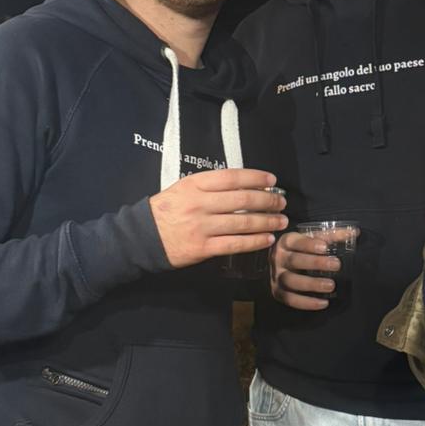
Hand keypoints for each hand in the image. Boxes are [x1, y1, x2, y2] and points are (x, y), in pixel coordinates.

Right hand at [149, 169, 285, 268]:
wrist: (142, 237)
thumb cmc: (166, 210)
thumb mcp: (183, 188)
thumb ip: (209, 186)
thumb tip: (243, 185)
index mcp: (195, 185)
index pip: (232, 177)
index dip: (256, 178)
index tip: (272, 181)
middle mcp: (200, 204)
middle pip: (242, 199)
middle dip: (267, 201)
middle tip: (282, 202)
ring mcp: (202, 227)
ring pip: (242, 222)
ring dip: (267, 221)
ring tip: (281, 221)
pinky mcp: (203, 248)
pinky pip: (235, 244)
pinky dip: (254, 241)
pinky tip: (267, 238)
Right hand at [270, 230, 352, 311]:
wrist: (280, 265)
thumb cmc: (300, 250)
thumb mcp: (312, 239)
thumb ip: (332, 236)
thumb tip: (355, 232)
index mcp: (286, 242)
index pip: (296, 242)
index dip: (310, 244)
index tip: (325, 247)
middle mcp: (278, 258)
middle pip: (295, 261)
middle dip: (316, 263)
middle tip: (336, 265)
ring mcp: (276, 276)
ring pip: (291, 281)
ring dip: (312, 284)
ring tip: (331, 285)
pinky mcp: (277, 292)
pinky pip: (290, 299)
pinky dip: (307, 303)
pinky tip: (323, 302)